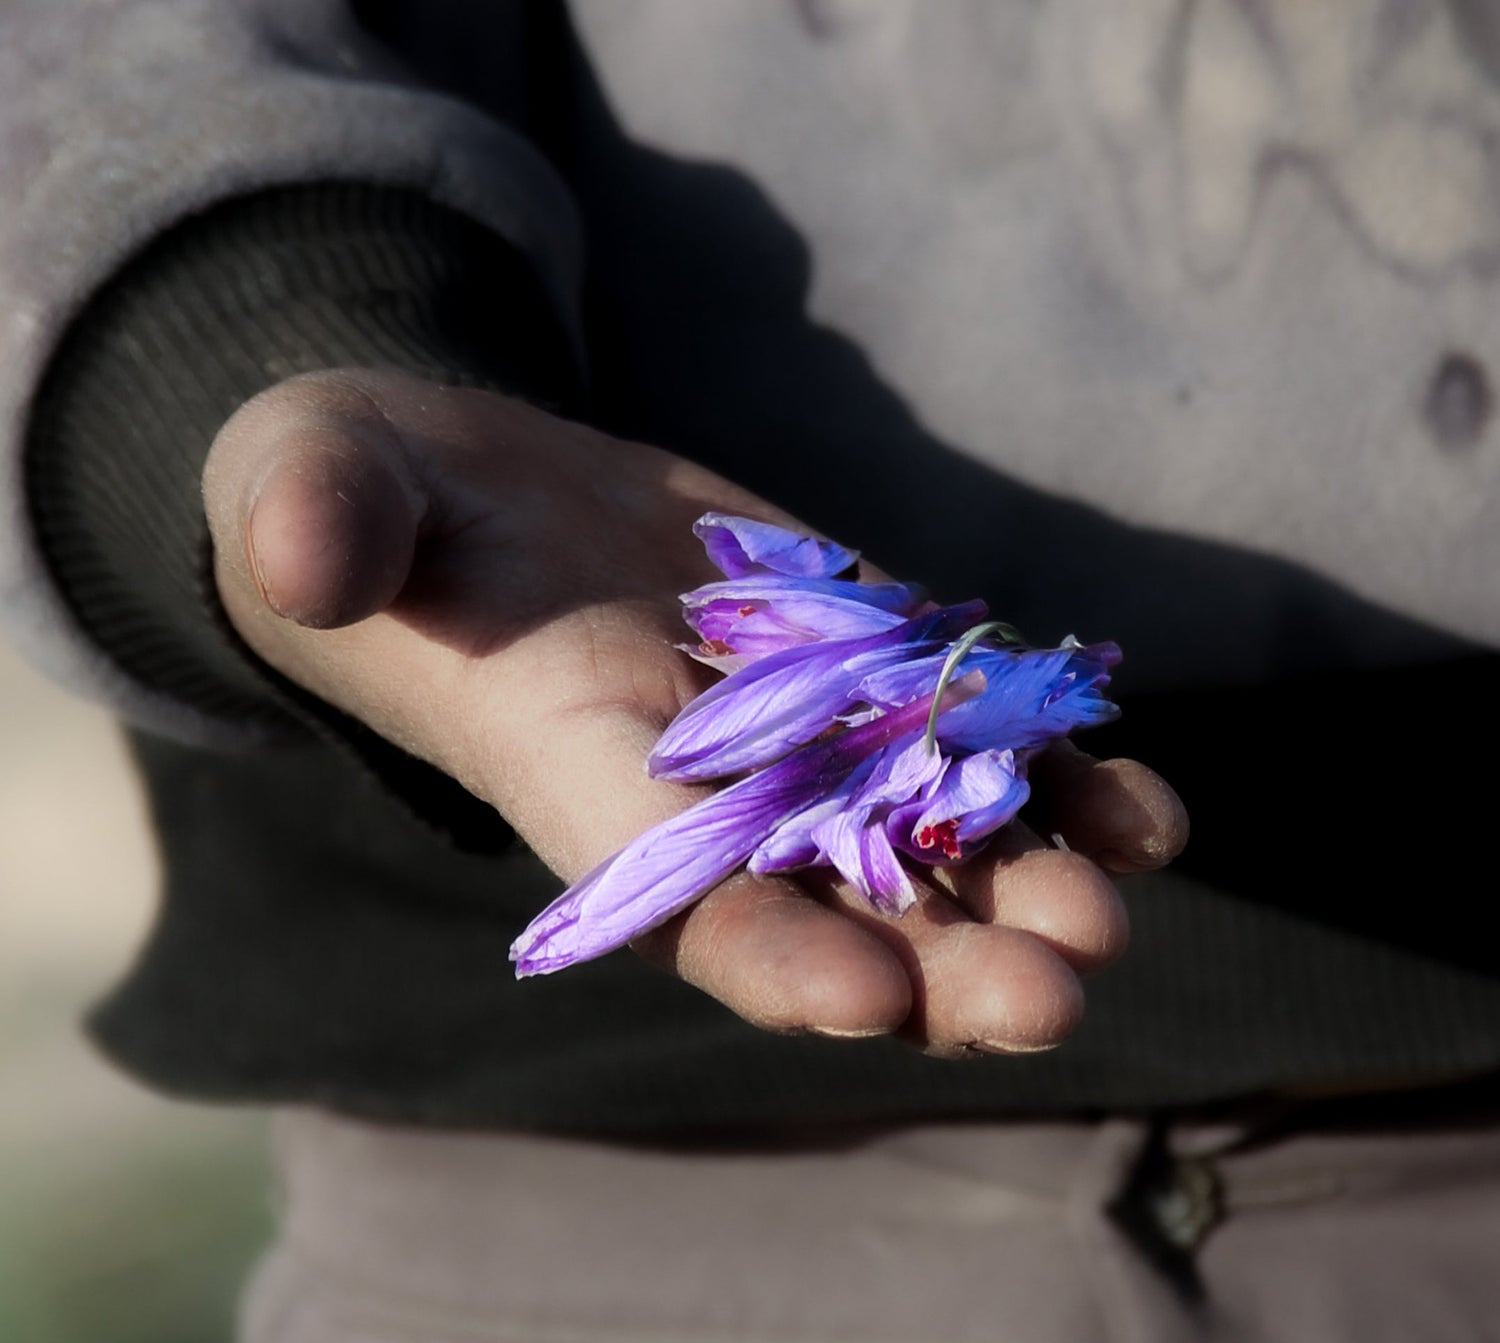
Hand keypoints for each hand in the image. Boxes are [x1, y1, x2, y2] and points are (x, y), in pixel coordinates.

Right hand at [203, 370, 1187, 1055]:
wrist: (476, 493)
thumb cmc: (376, 509)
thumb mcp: (325, 491)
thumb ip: (320, 521)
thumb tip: (296, 551)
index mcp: (574, 769)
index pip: (671, 889)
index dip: (763, 944)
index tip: (866, 997)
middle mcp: (700, 784)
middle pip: (830, 900)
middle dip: (937, 959)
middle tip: (1052, 997)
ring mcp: (795, 726)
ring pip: (921, 837)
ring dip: (1025, 881)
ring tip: (1115, 904)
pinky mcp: (856, 655)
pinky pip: (963, 731)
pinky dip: (1052, 774)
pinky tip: (1142, 810)